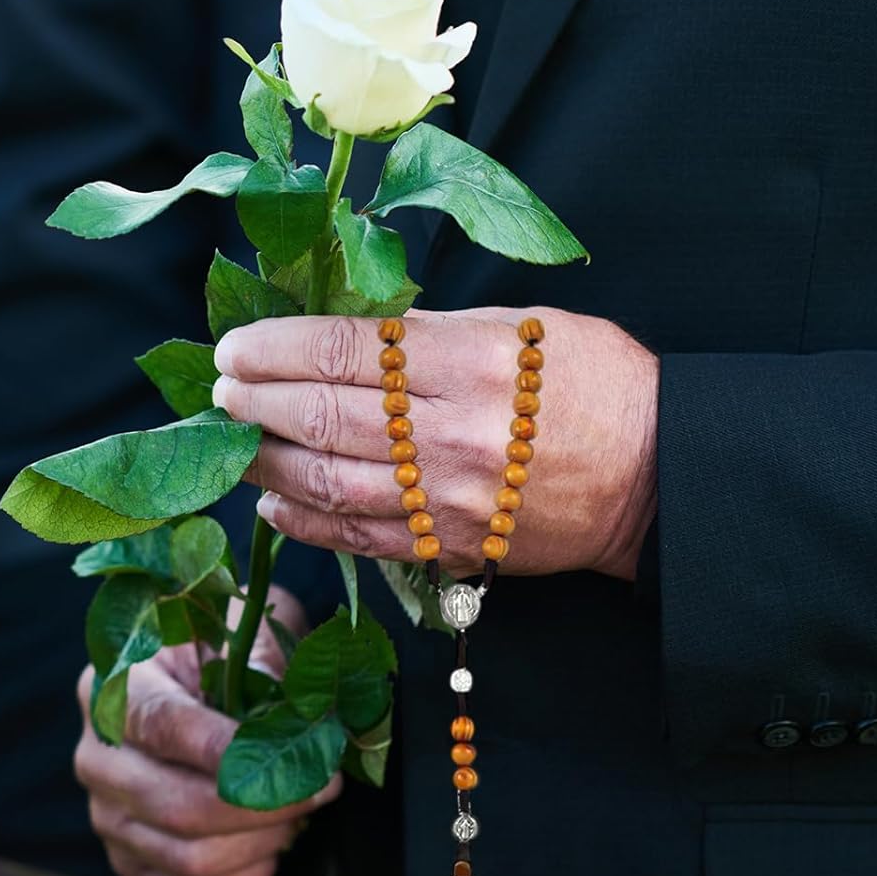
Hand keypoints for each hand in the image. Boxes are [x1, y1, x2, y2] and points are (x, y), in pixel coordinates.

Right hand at [75, 586, 340, 875]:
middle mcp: (97, 754)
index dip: (234, 751)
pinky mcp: (128, 858)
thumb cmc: (221, 649)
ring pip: (189, 857)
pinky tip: (271, 845)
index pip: (165, 727)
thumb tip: (296, 717)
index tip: (303, 763)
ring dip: (260, 842)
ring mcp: (106, 813)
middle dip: (265, 807)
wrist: (192, 682)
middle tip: (321, 790)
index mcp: (115, 684)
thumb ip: (266, 654)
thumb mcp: (243, 624)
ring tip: (297, 813)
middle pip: (177, 805)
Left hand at [212, 306, 657, 580]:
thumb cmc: (592, 385)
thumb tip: (345, 337)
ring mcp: (446, 500)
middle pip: (325, 415)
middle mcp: (452, 434)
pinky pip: (358, 537)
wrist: (655, 477)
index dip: (277, 348)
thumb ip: (432, 333)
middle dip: (257, 401)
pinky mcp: (448, 547)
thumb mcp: (523, 328)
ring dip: (267, 460)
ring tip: (234, 442)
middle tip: (220, 389)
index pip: (347, 351)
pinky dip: (305, 522)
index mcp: (472, 363)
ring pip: (329, 481)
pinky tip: (273, 503)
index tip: (236, 346)